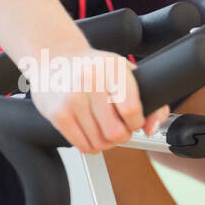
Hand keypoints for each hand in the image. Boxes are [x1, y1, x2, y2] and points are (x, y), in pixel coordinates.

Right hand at [28, 48, 165, 152]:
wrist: (54, 58)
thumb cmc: (94, 68)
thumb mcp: (125, 73)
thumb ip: (149, 101)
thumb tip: (150, 128)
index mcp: (112, 68)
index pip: (131, 110)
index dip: (136, 122)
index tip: (133, 120)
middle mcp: (90, 81)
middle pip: (116, 132)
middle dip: (122, 135)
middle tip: (118, 126)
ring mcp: (72, 98)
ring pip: (101, 143)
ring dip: (106, 141)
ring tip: (102, 126)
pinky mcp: (58, 114)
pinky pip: (83, 146)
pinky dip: (91, 145)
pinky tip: (90, 130)